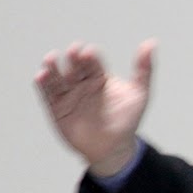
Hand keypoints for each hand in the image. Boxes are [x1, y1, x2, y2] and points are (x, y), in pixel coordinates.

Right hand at [34, 40, 155, 175]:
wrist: (114, 149)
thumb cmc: (127, 120)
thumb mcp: (139, 94)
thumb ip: (144, 69)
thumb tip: (151, 43)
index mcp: (98, 76)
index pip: (92, 63)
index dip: (90, 57)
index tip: (89, 52)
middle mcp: (81, 83)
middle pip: (73, 67)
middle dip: (72, 59)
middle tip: (73, 52)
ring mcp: (68, 95)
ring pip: (57, 78)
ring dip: (52, 67)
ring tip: (50, 58)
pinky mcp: (56, 108)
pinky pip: (48, 95)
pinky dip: (43, 85)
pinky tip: (41, 76)